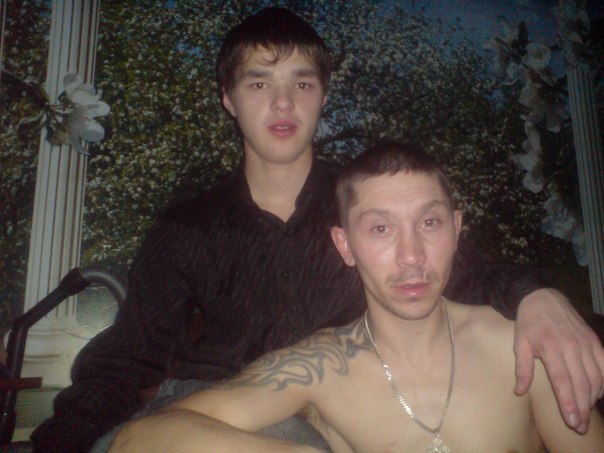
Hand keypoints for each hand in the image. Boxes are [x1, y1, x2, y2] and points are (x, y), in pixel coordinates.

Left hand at [513, 288, 603, 433]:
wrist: (542, 296)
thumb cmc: (528, 322)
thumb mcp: (519, 343)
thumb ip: (522, 368)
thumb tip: (519, 392)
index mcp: (550, 348)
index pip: (563, 381)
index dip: (569, 403)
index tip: (571, 421)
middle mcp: (571, 347)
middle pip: (581, 384)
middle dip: (582, 408)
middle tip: (579, 427)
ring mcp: (585, 343)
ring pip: (595, 377)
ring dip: (592, 399)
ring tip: (586, 415)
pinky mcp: (593, 340)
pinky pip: (603, 365)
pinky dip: (603, 382)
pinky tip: (598, 394)